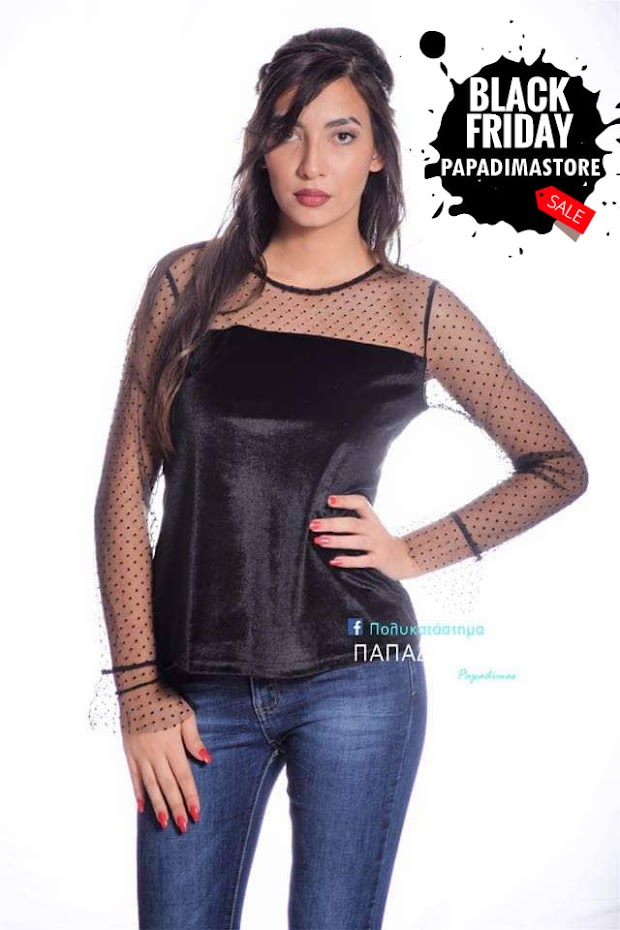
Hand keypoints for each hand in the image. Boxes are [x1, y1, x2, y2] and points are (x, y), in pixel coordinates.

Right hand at [123, 707, 212, 832]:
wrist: (137, 690)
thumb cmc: (165, 701)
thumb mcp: (185, 716)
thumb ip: (194, 739)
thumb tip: (207, 759)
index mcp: (172, 747)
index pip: (184, 777)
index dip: (190, 796)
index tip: (196, 813)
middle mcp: (156, 755)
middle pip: (168, 786)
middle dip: (176, 807)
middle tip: (183, 826)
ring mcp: (141, 756)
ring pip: (151, 786)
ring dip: (159, 806)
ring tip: (164, 823)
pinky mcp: (129, 754)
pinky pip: (134, 778)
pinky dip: (138, 793)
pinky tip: (142, 808)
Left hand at [309, 493, 418, 580]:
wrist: (405, 558)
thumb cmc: (379, 541)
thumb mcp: (371, 527)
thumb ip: (354, 521)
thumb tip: (324, 520)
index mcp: (371, 518)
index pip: (361, 503)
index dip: (346, 500)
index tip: (329, 500)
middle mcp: (374, 529)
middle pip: (353, 523)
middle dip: (332, 524)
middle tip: (313, 525)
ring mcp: (377, 545)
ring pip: (356, 541)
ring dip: (337, 541)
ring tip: (320, 541)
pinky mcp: (379, 560)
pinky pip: (363, 560)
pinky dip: (349, 561)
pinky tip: (334, 561)